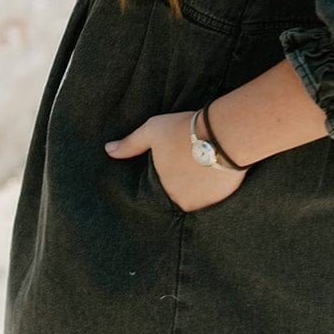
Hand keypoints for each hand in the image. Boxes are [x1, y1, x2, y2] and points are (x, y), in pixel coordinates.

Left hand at [105, 111, 247, 212]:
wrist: (224, 133)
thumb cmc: (185, 130)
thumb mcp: (152, 131)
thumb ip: (130, 144)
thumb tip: (108, 150)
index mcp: (161, 189)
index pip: (156, 191)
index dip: (163, 177)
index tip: (169, 166)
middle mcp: (180, 202)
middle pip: (175, 195)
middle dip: (179, 183)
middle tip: (186, 164)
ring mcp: (202, 204)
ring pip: (194, 198)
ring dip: (195, 188)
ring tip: (199, 168)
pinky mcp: (221, 201)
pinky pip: (212, 199)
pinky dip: (212, 189)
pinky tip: (213, 171)